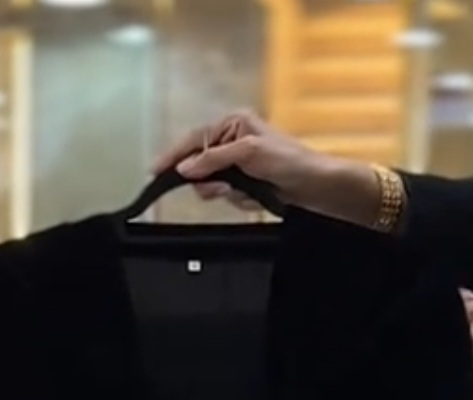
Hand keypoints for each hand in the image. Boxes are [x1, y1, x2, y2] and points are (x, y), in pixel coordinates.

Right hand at [154, 113, 370, 220]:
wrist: (316, 187)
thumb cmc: (289, 161)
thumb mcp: (248, 153)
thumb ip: (213, 159)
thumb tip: (184, 168)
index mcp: (234, 124)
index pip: (195, 139)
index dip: (175, 156)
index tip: (156, 171)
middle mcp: (234, 141)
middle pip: (200, 166)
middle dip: (211, 181)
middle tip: (224, 189)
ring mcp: (239, 164)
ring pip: (213, 185)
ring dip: (228, 194)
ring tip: (247, 193)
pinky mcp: (247, 184)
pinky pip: (229, 198)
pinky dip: (240, 202)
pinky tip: (257, 199)